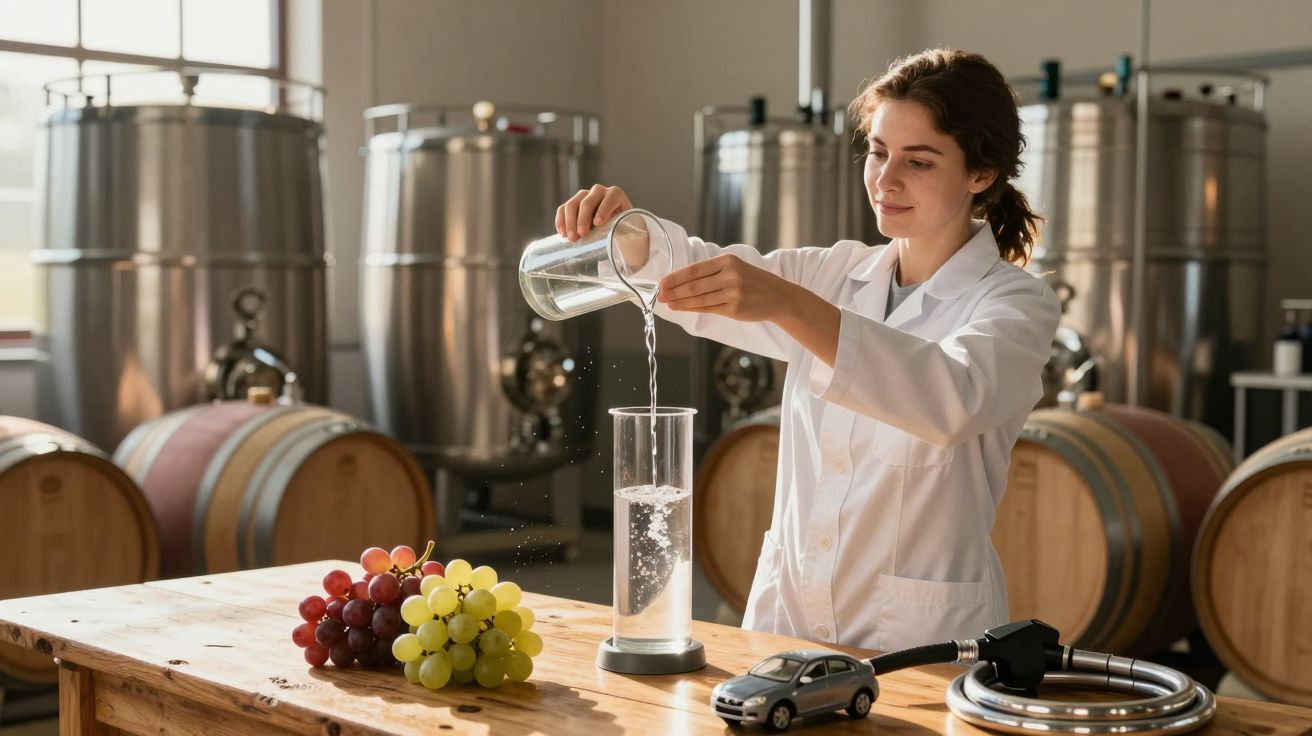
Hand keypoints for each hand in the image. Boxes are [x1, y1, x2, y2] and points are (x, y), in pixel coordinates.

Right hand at [555, 184, 632, 241]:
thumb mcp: (628, 229)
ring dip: (570, 222)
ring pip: (572, 205)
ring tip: (572, 238)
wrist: (614, 230)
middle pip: (587, 201)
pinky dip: (561, 221)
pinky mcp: (573, 204)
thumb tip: (619, 238)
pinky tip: (563, 234)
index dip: (603, 210)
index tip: (598, 224)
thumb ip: (626, 231)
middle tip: (582, 234)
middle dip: (583, 218)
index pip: (610, 198)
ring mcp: (584, 197)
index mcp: (616, 195)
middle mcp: (599, 192)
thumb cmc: (624, 231)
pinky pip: (562, 209)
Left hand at [657, 254, 790, 322]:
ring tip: (668, 303)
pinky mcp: (735, 308)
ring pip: (699, 298)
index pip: (695, 269)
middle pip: (694, 285)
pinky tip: (682, 308)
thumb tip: (683, 280)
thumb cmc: (753, 281)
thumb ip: (712, 272)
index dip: (676, 277)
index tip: (662, 282)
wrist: (778, 296)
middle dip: (674, 291)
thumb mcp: (735, 267)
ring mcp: (733, 293)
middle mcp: (730, 275)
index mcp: (727, 261)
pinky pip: (708, 308)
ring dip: (680, 302)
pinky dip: (692, 309)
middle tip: (660, 295)